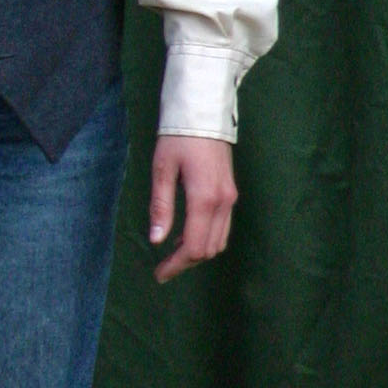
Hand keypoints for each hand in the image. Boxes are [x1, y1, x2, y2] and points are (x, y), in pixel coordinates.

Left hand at [149, 134, 236, 281]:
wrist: (204, 113)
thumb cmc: (179, 138)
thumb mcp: (162, 170)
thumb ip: (161, 206)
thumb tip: (156, 240)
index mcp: (205, 199)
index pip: (194, 247)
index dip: (176, 265)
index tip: (158, 274)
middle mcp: (223, 202)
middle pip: (208, 249)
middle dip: (185, 262)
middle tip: (162, 268)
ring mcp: (230, 198)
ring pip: (218, 241)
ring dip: (197, 252)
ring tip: (172, 254)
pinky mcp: (230, 193)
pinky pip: (222, 227)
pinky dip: (206, 238)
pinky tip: (186, 235)